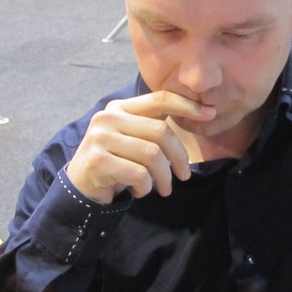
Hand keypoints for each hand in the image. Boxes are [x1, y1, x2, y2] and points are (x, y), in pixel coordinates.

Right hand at [67, 91, 215, 203]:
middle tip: (184, 175)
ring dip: (164, 177)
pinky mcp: (98, 160)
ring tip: (163, 188)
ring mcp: (101, 138)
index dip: (186, 105)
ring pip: (152, 155)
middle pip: (160, 131)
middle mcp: (108, 118)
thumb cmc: (116, 161)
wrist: (81, 187)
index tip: (209, 114)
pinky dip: (146, 187)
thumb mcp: (133, 138)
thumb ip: (154, 125)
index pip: (159, 99)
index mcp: (120, 107)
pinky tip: (140, 191)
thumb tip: (198, 112)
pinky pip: (138, 174)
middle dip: (179, 156)